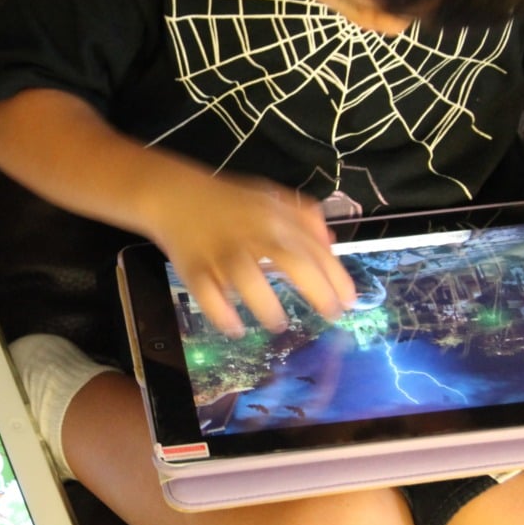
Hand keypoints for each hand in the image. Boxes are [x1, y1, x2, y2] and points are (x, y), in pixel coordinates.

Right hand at [145, 171, 354, 335]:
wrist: (174, 195)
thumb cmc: (228, 202)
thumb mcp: (270, 197)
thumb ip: (304, 217)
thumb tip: (330, 246)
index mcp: (273, 217)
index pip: (312, 248)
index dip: (335, 276)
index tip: (348, 301)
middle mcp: (251, 233)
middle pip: (289, 261)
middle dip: (315, 290)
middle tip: (331, 316)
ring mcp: (221, 251)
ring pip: (247, 279)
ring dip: (267, 306)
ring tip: (279, 324)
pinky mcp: (194, 267)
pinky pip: (208, 295)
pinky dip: (222, 315)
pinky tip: (235, 329)